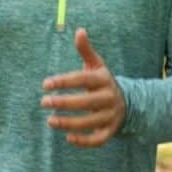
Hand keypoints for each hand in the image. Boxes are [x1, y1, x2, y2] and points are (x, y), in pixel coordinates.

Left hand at [41, 28, 125, 146]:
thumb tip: (79, 30)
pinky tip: (68, 137)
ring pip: (90, 122)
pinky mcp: (110, 131)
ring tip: (50, 121)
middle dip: (64, 103)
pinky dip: (84, 141)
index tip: (45, 84)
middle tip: (44, 102)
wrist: (127, 103)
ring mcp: (111, 116)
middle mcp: (109, 98)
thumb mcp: (96, 65)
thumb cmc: (102, 82)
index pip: (83, 79)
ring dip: (69, 123)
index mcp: (103, 80)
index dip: (64, 81)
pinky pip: (98, 140)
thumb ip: (85, 50)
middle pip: (87, 102)